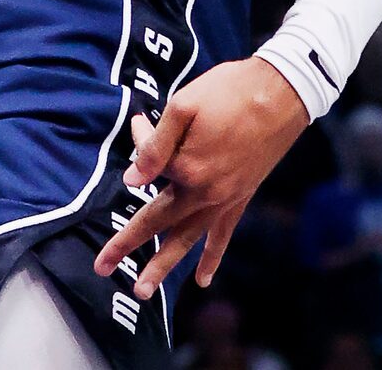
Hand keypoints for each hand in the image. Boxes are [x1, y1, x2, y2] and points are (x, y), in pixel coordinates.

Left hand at [94, 56, 307, 301]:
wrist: (281, 93)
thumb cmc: (230, 91)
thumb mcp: (185, 104)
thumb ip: (156, 143)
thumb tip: (132, 177)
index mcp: (186, 167)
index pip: (148, 166)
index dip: (139, 140)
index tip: (140, 121)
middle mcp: (203, 192)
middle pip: (158, 222)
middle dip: (127, 244)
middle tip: (101, 266)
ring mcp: (224, 199)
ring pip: (187, 239)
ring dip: (163, 265)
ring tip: (142, 289)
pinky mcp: (241, 198)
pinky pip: (222, 235)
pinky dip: (211, 257)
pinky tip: (203, 279)